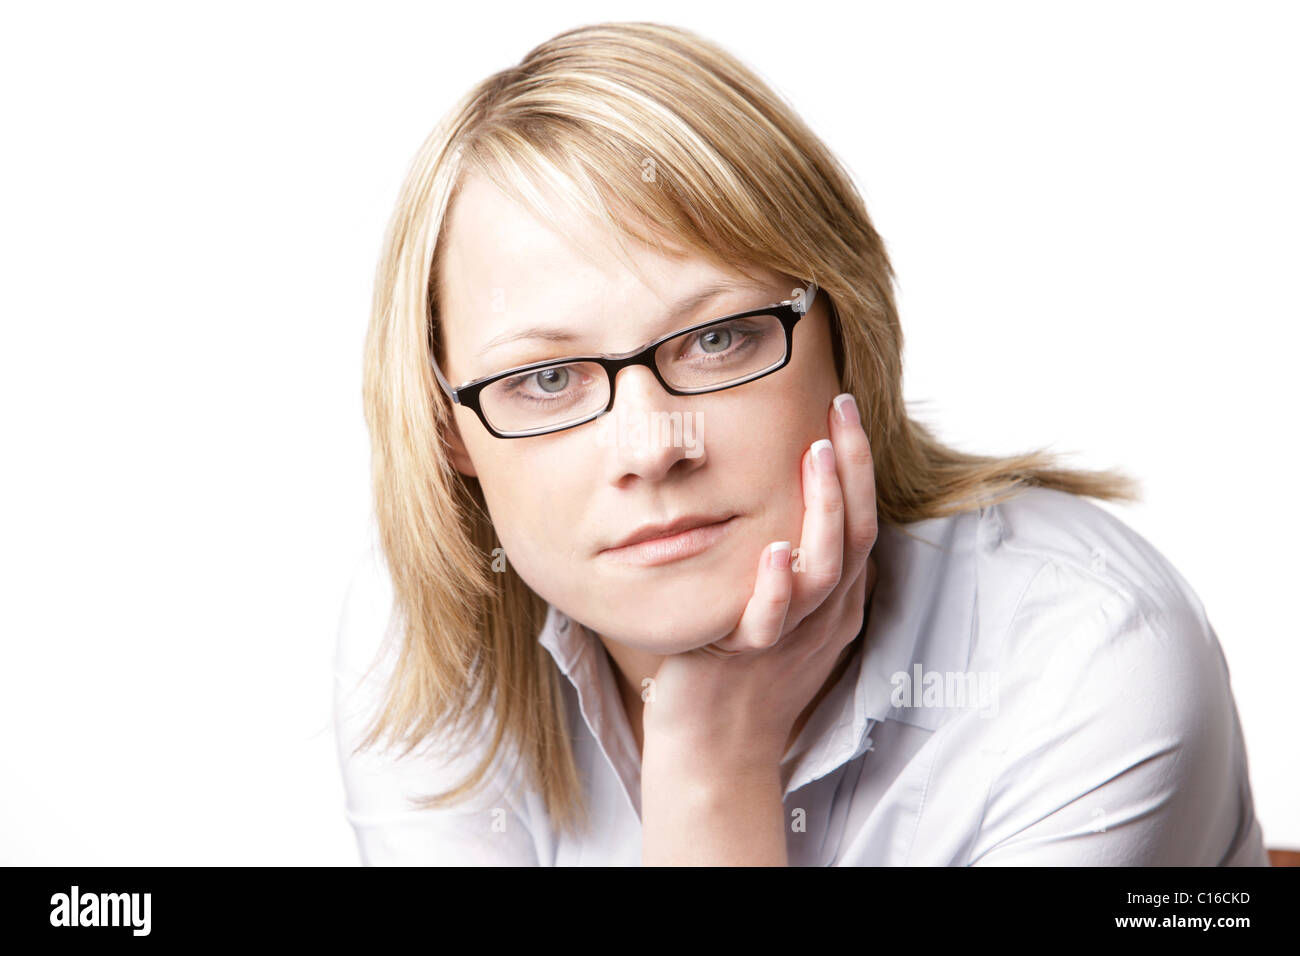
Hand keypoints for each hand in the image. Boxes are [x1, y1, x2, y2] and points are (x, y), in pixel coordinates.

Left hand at [641, 391, 879, 772]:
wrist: (713, 749)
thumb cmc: (739, 672)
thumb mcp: (776, 609)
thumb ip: (788, 562)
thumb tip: (777, 500)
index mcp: (833, 599)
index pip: (861, 520)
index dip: (857, 464)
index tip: (841, 409)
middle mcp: (823, 614)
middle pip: (857, 534)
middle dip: (852, 468)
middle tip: (840, 410)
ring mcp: (791, 636)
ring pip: (825, 569)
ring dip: (823, 511)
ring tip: (815, 456)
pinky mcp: (748, 657)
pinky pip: (770, 621)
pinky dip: (775, 586)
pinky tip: (772, 551)